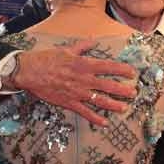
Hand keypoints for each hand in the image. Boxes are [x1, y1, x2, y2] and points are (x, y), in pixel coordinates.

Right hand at [12, 40, 137, 125]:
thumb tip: (92, 40)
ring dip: (114, 105)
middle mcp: (83, 79)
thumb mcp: (66, 49)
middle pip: (108, 86)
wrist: (29, 72)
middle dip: (123, 90)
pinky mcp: (69, 103)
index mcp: (84, 64)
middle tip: (134, 93)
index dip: (122, 70)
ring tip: (124, 108)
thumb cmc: (46, 59)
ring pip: (100, 101)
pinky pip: (85, 112)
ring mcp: (77, 93)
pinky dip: (95, 118)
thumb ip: (82, 46)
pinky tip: (104, 122)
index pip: (108, 67)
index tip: (132, 73)